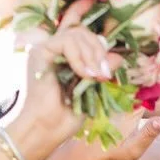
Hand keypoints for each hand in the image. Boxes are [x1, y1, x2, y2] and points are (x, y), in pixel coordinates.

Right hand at [9, 1, 119, 159]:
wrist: (48, 128)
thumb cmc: (68, 115)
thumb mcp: (92, 89)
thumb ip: (101, 71)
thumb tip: (118, 56)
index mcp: (68, 55)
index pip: (82, 33)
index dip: (97, 39)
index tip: (109, 62)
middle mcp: (56, 48)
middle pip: (82, 31)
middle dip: (99, 51)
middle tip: (105, 74)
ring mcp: (47, 48)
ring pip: (76, 34)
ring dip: (92, 56)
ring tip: (96, 77)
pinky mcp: (40, 51)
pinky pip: (66, 42)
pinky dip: (79, 58)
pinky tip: (85, 75)